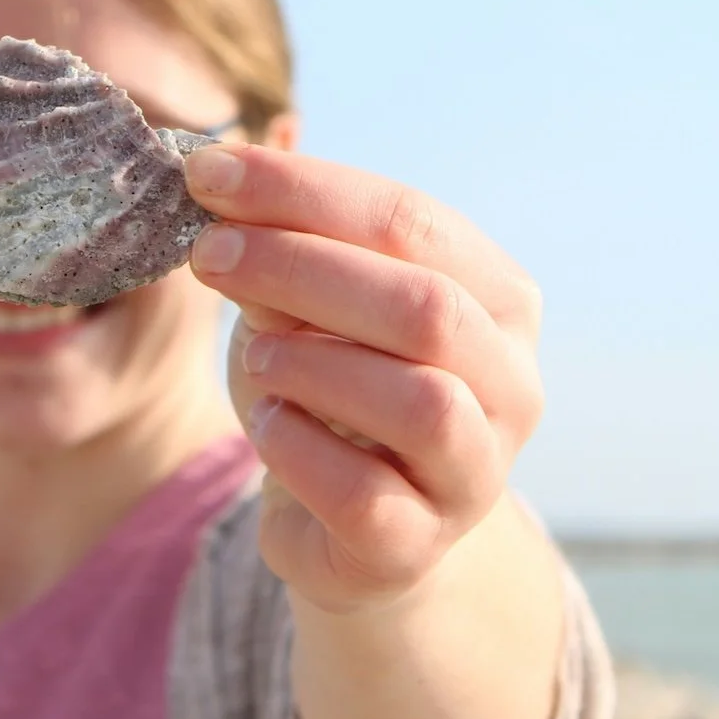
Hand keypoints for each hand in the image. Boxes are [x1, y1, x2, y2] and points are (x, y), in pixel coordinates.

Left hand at [185, 143, 544, 615]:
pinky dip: (296, 447)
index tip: (207, 173)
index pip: (412, 221)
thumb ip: (283, 242)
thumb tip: (225, 181)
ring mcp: (475, 471)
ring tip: (255, 354)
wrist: (345, 521)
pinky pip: (363, 492)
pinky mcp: (417, 546)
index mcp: (498, 296)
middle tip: (208, 253)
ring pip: (419, 403)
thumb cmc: (331, 382)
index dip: (304, 192)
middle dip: (301, 268)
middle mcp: (512, 382)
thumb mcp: (309, 301)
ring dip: (312, 364)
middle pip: (424, 307)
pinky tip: (268, 425)